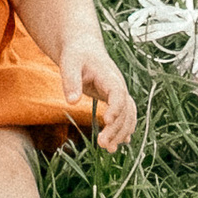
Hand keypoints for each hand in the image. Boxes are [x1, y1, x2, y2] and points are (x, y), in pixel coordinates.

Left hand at [60, 31, 136, 151]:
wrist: (84, 47)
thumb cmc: (76, 54)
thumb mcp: (69, 63)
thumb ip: (70, 80)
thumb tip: (71, 102)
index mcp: (109, 75)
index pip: (118, 93)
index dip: (116, 107)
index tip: (107, 121)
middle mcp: (118, 86)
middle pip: (125, 109)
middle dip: (116, 128)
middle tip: (102, 144)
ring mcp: (119, 93)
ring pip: (128, 116)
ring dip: (121, 133)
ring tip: (108, 149)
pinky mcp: (115, 100)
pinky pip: (126, 116)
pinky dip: (124, 130)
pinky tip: (120, 143)